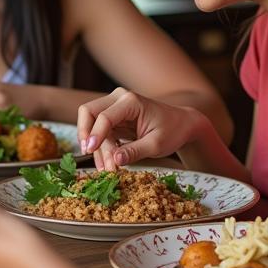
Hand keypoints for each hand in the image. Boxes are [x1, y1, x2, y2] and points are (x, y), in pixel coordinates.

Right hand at [77, 88, 205, 170]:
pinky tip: (106, 163)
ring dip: (95, 146)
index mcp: (130, 102)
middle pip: (88, 111)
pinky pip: (98, 130)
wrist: (181, 124)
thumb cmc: (172, 131)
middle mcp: (118, 99)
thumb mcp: (156, 144)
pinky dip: (100, 146)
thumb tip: (115, 160)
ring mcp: (114, 106)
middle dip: (86, 134)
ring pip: (91, 123)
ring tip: (106, 168)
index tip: (89, 151)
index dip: (95, 134)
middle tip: (89, 154)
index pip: (104, 116)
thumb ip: (135, 151)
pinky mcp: (113, 117)